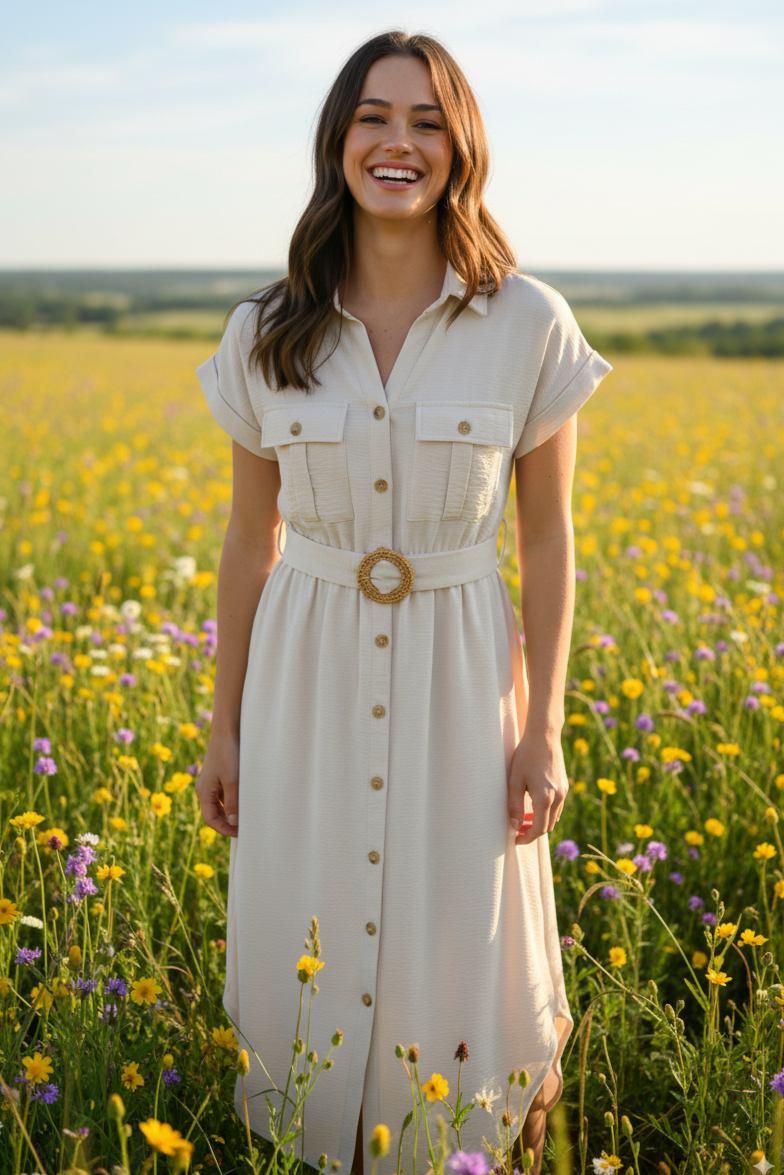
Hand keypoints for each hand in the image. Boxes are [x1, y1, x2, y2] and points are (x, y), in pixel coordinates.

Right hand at [196, 732, 240, 837]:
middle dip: (227, 823)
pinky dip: (233, 801)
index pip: (210, 819)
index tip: (238, 833)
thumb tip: (233, 822)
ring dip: (231, 812)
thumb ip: (232, 802)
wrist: (226, 731)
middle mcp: (205, 789)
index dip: (223, 829)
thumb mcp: (231, 780)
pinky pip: (224, 794)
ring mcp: (212, 783)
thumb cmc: (227, 754)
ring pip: (220, 804)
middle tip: (244, 828)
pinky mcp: (219, 776)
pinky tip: (244, 801)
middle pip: (214, 813)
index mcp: (204, 792)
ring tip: (245, 817)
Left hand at [508, 729, 568, 846]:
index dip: (527, 838)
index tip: (516, 840)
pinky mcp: (564, 786)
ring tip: (524, 818)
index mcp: (545, 798)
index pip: (539, 829)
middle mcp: (558, 797)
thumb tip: (514, 826)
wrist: (544, 736)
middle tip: (517, 830)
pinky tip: (534, 806)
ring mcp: (563, 792)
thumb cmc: (526, 756)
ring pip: (554, 817)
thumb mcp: (515, 780)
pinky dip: (547, 812)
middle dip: (533, 832)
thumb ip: (514, 805)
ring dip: (540, 822)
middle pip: (548, 826)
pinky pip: (557, 807)